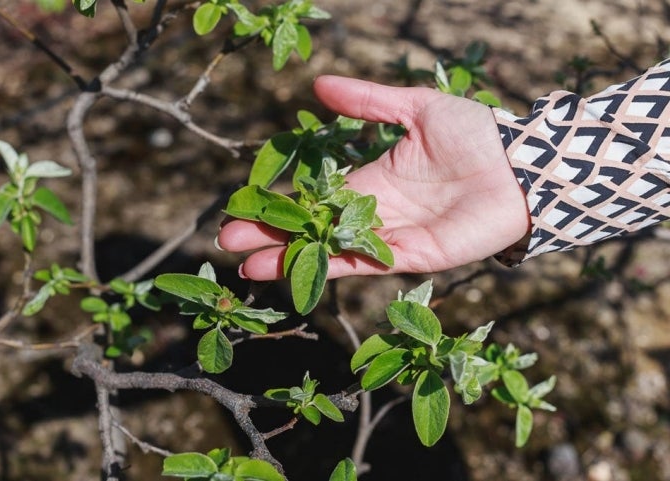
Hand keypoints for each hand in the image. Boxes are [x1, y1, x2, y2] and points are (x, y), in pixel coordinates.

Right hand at [217, 75, 529, 279]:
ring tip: (247, 269)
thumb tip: (319, 84)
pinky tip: (295, 270)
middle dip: (272, 237)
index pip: (315, 197)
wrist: (523, 163)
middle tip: (227, 246)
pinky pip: (365, 263)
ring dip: (290, 259)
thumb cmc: (476, 133)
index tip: (241, 210)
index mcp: (374, 181)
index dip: (279, 205)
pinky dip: (330, 267)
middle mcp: (376, 214)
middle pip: (314, 229)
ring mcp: (392, 239)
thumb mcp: (415, 107)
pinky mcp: (413, 256)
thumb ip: (369, 101)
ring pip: (331, 252)